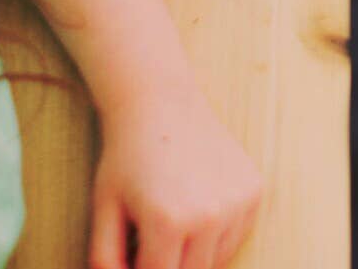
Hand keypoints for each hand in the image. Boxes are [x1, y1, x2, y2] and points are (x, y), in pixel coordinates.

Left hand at [89, 79, 260, 268]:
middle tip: (151, 246)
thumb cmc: (126, 159)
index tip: (134, 258)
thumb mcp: (103, 213)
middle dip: (168, 267)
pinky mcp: (254, 190)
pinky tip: (197, 212)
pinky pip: (237, 236)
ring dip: (194, 258)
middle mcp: (210, 216)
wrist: (163, 104)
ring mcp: (238, 202)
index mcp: (168, 224)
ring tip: (172, 228)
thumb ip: (105, 261)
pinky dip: (217, 237)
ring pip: (217, 261)